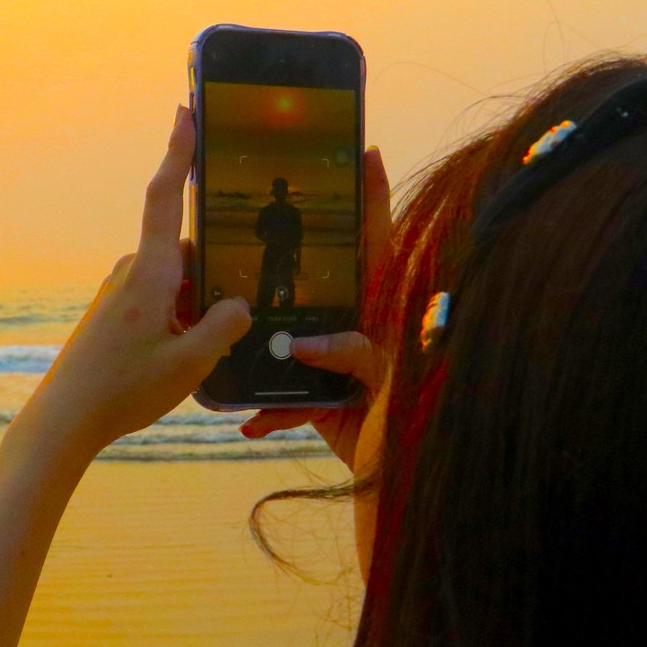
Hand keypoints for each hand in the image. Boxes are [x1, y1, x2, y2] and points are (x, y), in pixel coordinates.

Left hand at [20, 106, 252, 456]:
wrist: (64, 419)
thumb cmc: (124, 390)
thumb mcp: (190, 365)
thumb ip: (223, 328)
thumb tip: (240, 304)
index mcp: (152, 272)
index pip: (166, 196)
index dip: (178, 151)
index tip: (186, 110)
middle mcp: (134, 271)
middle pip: (189, 251)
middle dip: (217, 272)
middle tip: (242, 308)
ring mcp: (122, 291)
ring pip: (179, 281)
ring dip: (199, 304)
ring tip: (210, 351)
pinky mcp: (116, 312)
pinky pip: (163, 299)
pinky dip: (182, 318)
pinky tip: (187, 358)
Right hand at [239, 147, 393, 466]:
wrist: (414, 494)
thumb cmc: (417, 430)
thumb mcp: (393, 383)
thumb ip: (354, 353)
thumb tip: (304, 342)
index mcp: (391, 314)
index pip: (381, 246)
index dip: (374, 200)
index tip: (366, 153)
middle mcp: (365, 331)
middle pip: (325, 287)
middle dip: (290, 268)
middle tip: (254, 233)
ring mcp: (344, 368)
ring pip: (295, 344)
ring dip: (266, 351)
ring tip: (229, 337)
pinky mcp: (327, 406)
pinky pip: (290, 402)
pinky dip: (271, 413)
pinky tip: (250, 423)